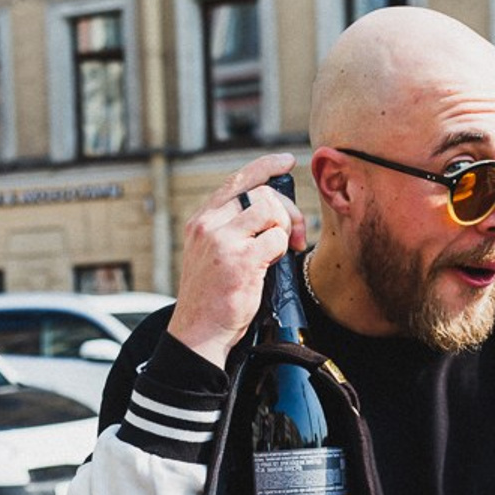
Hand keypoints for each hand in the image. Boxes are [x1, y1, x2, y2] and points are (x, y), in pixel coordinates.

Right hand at [167, 153, 307, 367]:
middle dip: (287, 209)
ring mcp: (223, 241)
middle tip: (296, 234)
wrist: (198, 332)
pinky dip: (282, 250)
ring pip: (270, 211)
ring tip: (283, 250)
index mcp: (201, 221)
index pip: (235, 180)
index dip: (263, 166)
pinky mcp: (241, 260)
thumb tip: (272, 210)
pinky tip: (272, 265)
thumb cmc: (211, 298)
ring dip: (285, 229)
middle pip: (260, 193)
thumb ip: (232, 230)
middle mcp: (208, 225)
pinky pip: (276, 239)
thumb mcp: (210, 255)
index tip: (284, 162)